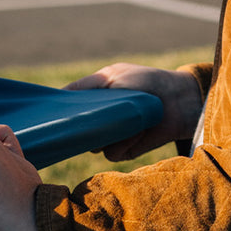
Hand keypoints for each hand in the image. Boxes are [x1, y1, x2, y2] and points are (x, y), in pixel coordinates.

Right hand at [66, 63, 202, 160]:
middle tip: (93, 117)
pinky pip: (111, 154)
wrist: (179, 100)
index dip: (57, 113)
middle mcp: (98, 121)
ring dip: (107, 134)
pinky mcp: (124, 150)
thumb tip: (58, 96)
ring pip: (91, 145)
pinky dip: (123, 143)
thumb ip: (84, 86)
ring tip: (128, 118)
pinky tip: (138, 131)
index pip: (66, 110)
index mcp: (91, 101)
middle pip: (74, 132)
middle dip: (81, 127)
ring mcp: (110, 136)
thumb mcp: (112, 75)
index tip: (50, 115)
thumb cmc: (146, 82)